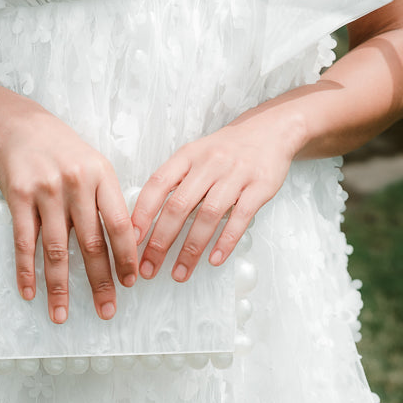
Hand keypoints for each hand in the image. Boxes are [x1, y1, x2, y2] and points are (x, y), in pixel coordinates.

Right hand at [0, 112, 138, 323]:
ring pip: (56, 249)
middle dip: (100, 282)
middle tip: (106, 311)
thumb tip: (127, 247)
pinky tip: (30, 293)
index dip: (127, 257)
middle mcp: (76, 184)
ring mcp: (46, 191)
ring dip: (59, 287)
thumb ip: (108, 202)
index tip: (131, 283)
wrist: (20, 127)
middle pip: (91, 243)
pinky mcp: (19, 197)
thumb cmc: (64, 152)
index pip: (120, 224)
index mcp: (102, 176)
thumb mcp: (95, 167)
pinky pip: (24, 242)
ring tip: (61, 314)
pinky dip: (26, 271)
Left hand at [130, 115, 297, 280]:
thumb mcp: (195, 155)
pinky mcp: (260, 186)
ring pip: (208, 215)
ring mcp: (235, 175)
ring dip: (191, 249)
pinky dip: (226, 240)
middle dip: (160, 241)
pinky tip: (214, 259)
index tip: (130, 240)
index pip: (157, 185)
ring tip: (179, 273)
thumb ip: (174, 182)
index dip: (141, 214)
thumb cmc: (227, 150)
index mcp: (187, 156)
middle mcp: (209, 164)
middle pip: (179, 206)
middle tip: (148, 267)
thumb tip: (145, 218)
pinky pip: (241, 217)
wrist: (272, 129)